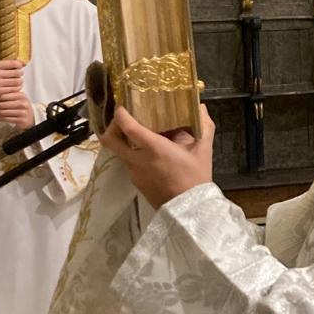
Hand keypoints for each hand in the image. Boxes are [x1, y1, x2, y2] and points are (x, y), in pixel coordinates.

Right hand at [0, 60, 23, 104]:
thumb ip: (9, 64)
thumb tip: (24, 63)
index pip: (13, 63)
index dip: (19, 65)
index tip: (19, 68)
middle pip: (17, 73)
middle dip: (20, 74)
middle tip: (18, 76)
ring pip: (17, 82)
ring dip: (20, 82)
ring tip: (17, 82)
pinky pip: (14, 89)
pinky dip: (17, 89)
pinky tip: (14, 88)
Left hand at [0, 91, 34, 129]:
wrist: (30, 117)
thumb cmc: (21, 106)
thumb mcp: (18, 98)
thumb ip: (9, 95)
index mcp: (21, 95)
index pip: (4, 95)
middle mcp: (23, 103)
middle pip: (2, 104)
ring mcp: (23, 112)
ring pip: (3, 112)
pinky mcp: (21, 120)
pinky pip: (6, 119)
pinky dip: (0, 118)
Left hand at [99, 104, 214, 209]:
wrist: (189, 209)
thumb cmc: (196, 177)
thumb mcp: (204, 149)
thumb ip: (204, 126)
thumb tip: (201, 107)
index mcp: (153, 148)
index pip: (127, 126)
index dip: (121, 113)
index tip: (124, 105)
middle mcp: (138, 159)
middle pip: (109, 140)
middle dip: (112, 126)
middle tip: (124, 120)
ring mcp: (134, 172)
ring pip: (119, 151)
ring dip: (125, 141)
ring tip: (141, 135)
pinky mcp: (136, 182)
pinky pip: (129, 163)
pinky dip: (134, 154)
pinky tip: (150, 154)